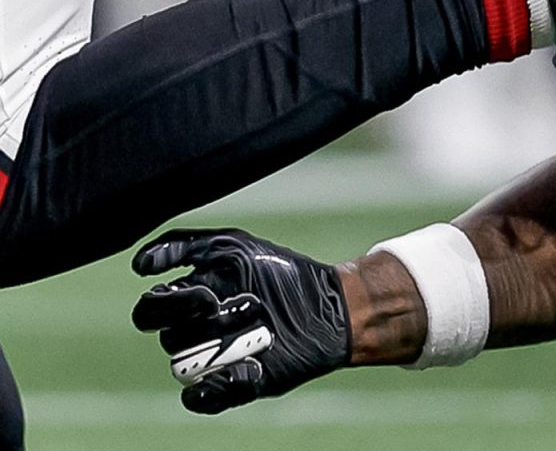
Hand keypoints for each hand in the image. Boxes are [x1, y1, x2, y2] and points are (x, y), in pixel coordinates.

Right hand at [132, 228, 350, 413]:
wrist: (328, 306)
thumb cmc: (281, 273)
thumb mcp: (233, 246)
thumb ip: (184, 246)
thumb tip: (138, 266)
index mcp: (188, 302)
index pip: (149, 312)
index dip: (170, 307)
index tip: (208, 297)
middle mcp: (195, 334)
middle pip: (170, 339)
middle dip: (210, 323)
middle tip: (249, 307)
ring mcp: (213, 361)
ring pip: (187, 366)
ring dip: (224, 346)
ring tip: (262, 329)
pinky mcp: (234, 385)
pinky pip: (202, 399)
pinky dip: (215, 388)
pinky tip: (246, 369)